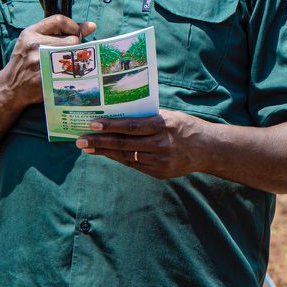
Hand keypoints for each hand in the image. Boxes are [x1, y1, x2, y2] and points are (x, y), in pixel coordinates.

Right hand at [0, 16, 94, 109]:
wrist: (11, 87)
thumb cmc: (25, 61)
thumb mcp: (33, 40)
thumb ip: (58, 30)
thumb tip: (91, 26)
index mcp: (30, 33)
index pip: (59, 20)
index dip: (73, 26)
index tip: (77, 33)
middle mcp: (34, 45)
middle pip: (71, 39)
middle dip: (77, 46)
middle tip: (73, 52)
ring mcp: (40, 62)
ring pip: (73, 56)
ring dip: (77, 59)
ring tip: (70, 63)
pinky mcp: (46, 78)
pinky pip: (70, 72)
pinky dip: (73, 72)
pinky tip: (68, 73)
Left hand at [76, 109, 206, 178]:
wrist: (206, 149)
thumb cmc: (183, 126)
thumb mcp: (168, 115)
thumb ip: (146, 116)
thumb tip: (118, 113)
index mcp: (163, 125)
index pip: (131, 126)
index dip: (110, 126)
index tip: (92, 123)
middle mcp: (160, 144)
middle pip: (124, 144)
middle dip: (99, 142)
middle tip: (80, 140)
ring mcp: (159, 161)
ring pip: (126, 156)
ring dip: (104, 152)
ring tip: (87, 147)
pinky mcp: (159, 173)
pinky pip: (134, 165)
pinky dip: (118, 158)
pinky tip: (106, 154)